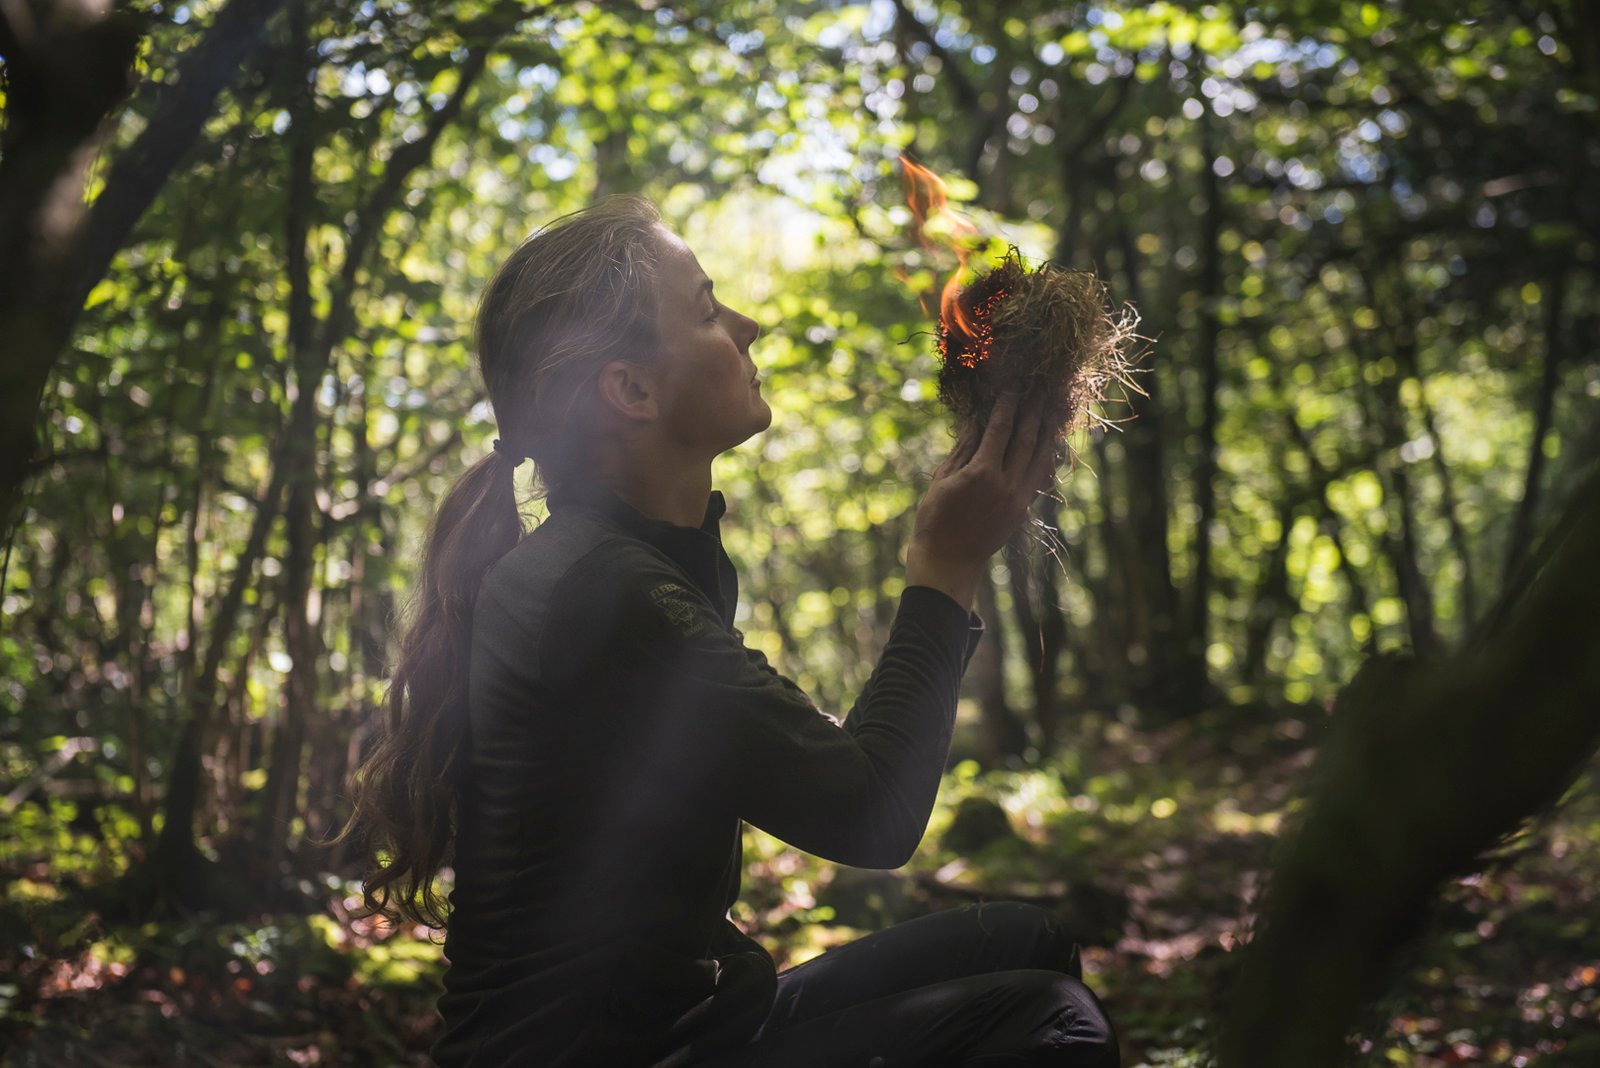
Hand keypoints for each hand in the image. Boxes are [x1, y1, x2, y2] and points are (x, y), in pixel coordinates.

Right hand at [906, 392, 1059, 608]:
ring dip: (1048, 432)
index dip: (1008, 405)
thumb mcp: (942, 479)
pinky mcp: (1023, 511)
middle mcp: (1006, 484)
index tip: (1014, 387)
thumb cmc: (935, 519)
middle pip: (1026, 439)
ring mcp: (1019, 499)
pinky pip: (1039, 477)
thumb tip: (978, 420)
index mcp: (982, 473)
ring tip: (1053, 411)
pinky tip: (1048, 444)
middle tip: (1039, 390)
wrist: (948, 561)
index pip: (1000, 429)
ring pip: (1040, 458)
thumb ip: (964, 448)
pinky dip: (1045, 457)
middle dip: (1033, 412)